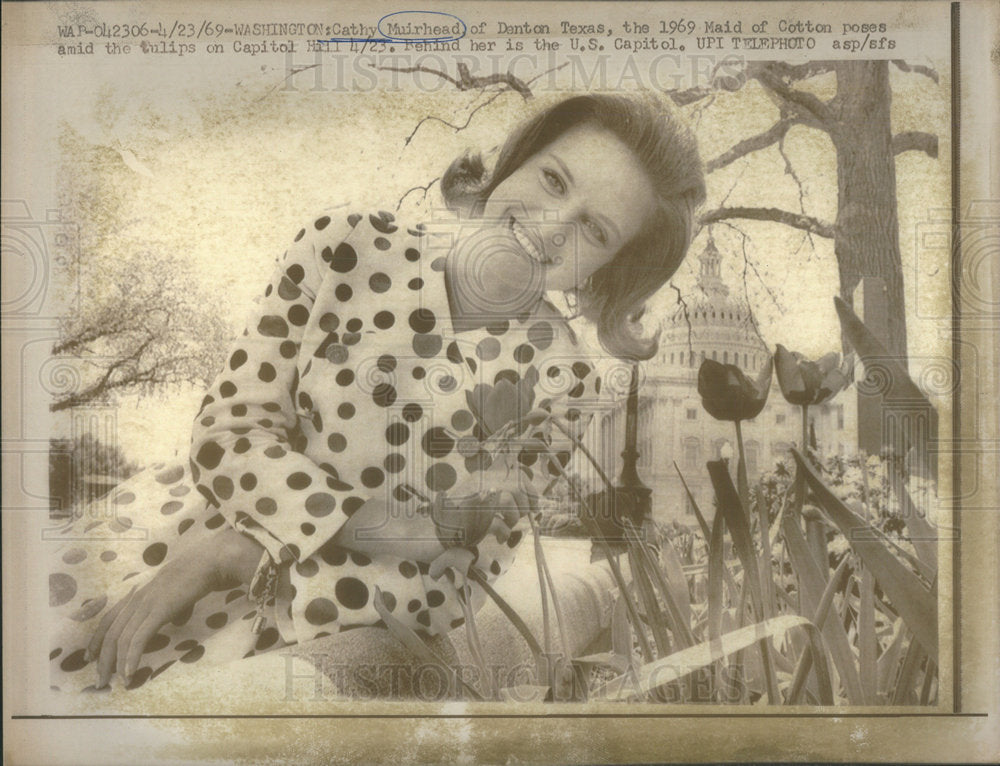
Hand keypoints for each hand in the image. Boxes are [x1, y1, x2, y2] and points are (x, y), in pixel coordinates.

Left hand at [87, 526, 261, 687]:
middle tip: (101, 681)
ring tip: (117, 683)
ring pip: (121, 639)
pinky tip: (130, 672)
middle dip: (103, 660)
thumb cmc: (196, 574)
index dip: (97, 639)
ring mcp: (146, 605)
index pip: (108, 619)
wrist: (209, 562)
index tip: (91, 657)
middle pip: (111, 633)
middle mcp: (136, 599)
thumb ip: (171, 605)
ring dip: (116, 664)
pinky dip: (131, 658)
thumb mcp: (176, 592)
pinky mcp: (157, 611)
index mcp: (138, 594)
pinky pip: (138, 639)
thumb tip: (177, 619)